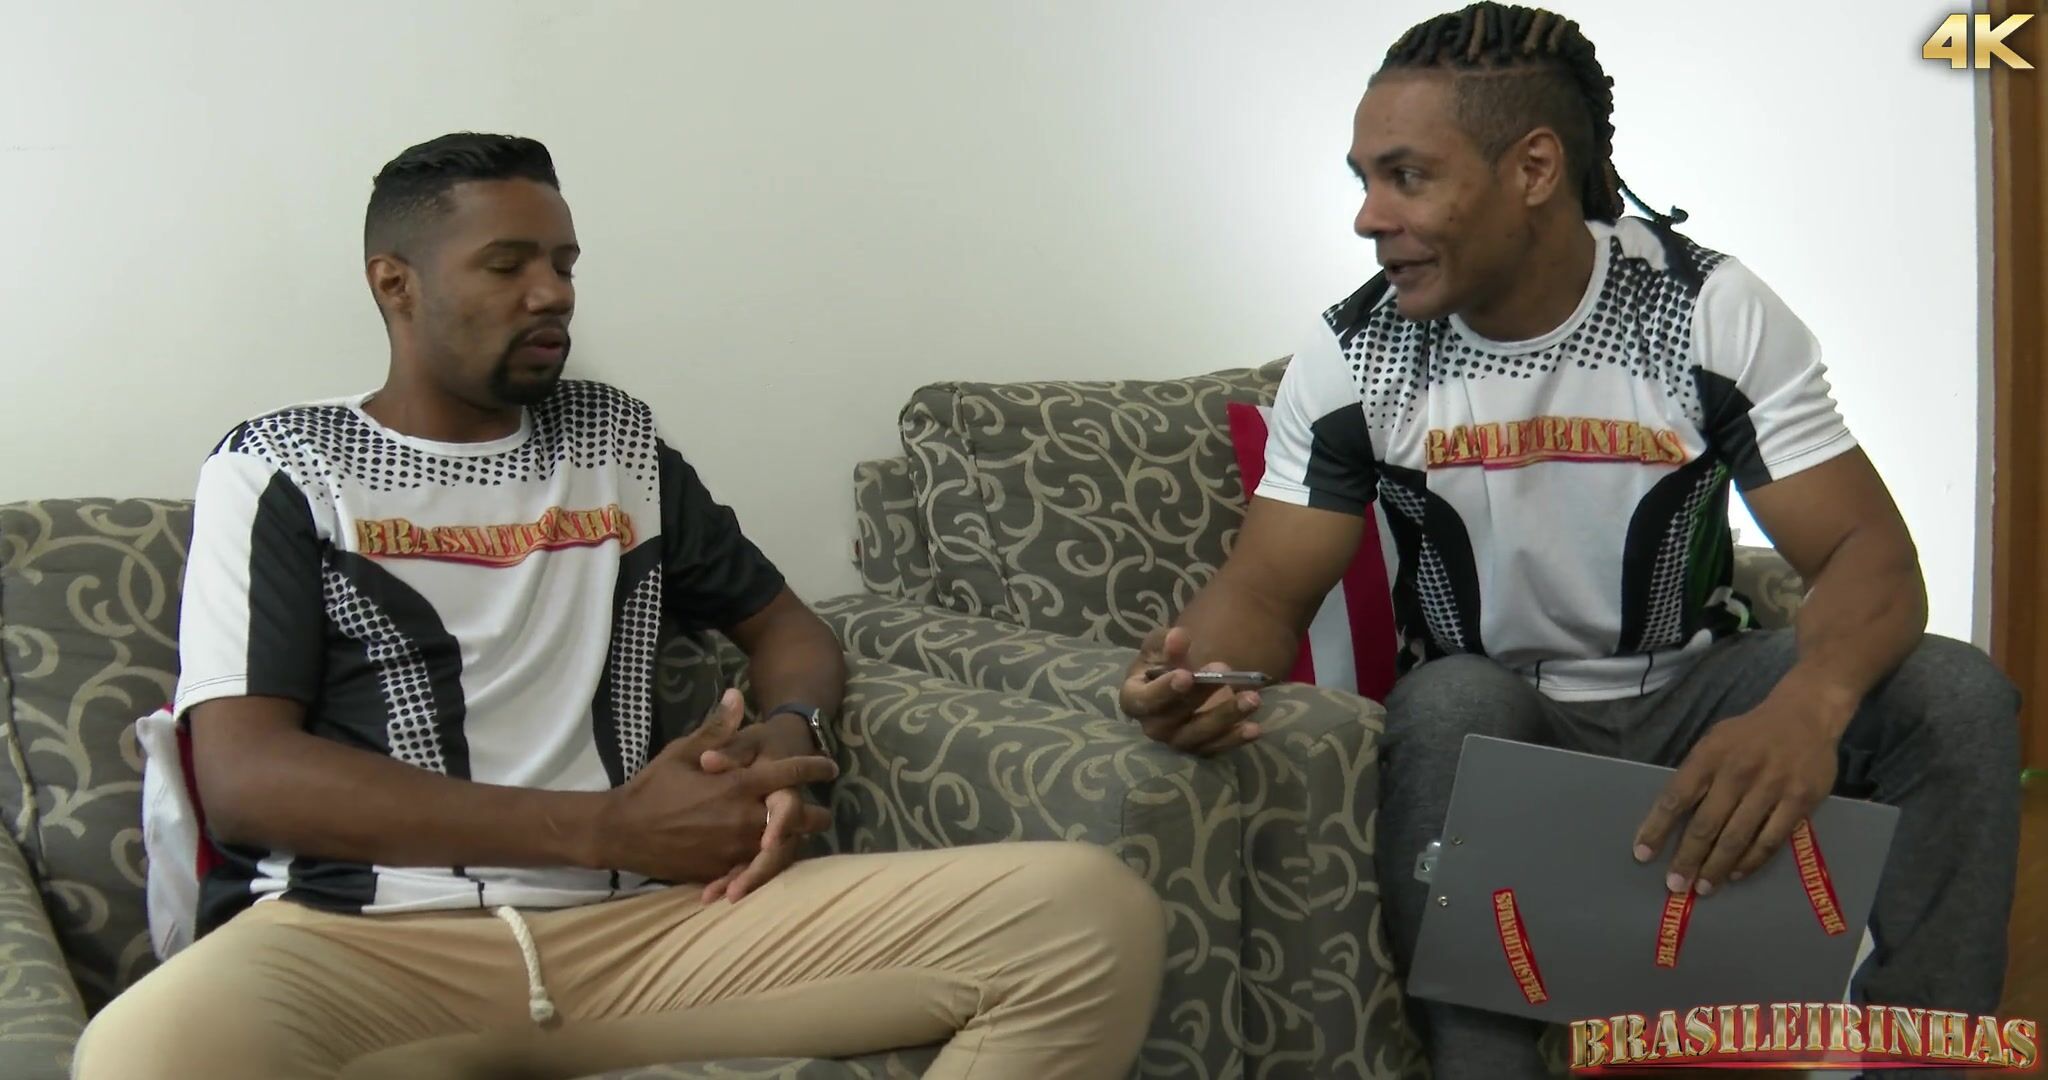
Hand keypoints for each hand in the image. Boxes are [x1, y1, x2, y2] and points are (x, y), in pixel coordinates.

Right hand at [595, 690, 836, 884]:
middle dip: (814, 815)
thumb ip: (717, 729)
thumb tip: (737, 694)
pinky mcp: (723, 871)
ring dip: (794, 840)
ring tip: (800, 834)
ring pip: (784, 848)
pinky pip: (758, 869)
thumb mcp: (683, 752)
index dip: (815, 768)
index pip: (790, 774)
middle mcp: (743, 819)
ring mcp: (735, 849)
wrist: (622, 832)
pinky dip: (769, 862)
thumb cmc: (653, 788)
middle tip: (820, 810)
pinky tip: (774, 857)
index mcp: (737, 785)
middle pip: (799, 819)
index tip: (830, 767)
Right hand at [1119, 626, 1263, 755]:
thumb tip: (1178, 637)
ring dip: (1227, 717)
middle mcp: (1153, 726)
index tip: (1186, 676)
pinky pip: (1218, 747)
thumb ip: (1167, 642)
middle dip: (1201, 696)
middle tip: (1226, 674)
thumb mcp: (1162, 646)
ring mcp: (1178, 740)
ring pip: (1200, 734)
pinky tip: (1255, 728)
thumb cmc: (1165, 661)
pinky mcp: (1201, 748)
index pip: (1143, 700)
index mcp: (1134, 699)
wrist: (1183, 678)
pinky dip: (1236, 738)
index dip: (1163, 690)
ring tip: (1252, 698)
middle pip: (1174, 718)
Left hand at [1632, 693, 1841, 896]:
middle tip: (1675, 886)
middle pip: (1705, 824)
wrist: (1805, 715)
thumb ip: (1696, 774)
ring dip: (1717, 867)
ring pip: (1738, 837)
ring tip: (1703, 888)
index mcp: (1710, 756)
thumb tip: (1670, 816)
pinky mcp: (1800, 801)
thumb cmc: (1750, 733)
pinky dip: (1751, 861)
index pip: (1675, 798)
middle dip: (1687, 859)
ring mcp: (1771, 787)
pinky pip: (1771, 840)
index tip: (1642, 855)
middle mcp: (1738, 772)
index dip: (1657, 829)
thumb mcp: (1714, 741)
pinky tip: (1736, 874)